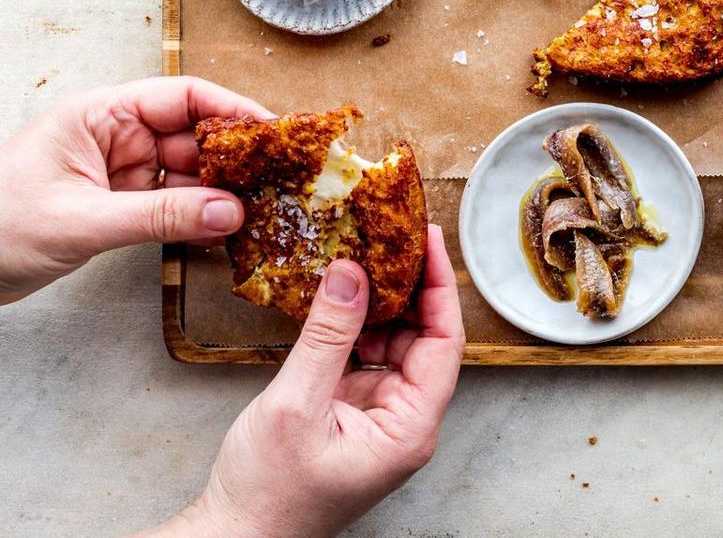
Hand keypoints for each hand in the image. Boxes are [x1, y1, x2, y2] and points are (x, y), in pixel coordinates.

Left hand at [0, 76, 271, 304]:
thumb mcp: (81, 221)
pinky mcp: (121, 206)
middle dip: (237, 160)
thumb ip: (159, 217)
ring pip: (191, 176)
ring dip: (224, 195)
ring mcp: (121, 173)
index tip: (275, 132)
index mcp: (101, 115)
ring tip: (265, 211)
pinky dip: (202, 219)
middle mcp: (117, 137)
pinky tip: (228, 231)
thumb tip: (229, 212)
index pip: (183, 97)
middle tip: (281, 180)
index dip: (233, 111)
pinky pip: (176, 206)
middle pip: (196, 138)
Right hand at [143, 225, 464, 537]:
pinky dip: (353, 326)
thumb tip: (351, 273)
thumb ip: (327, 337)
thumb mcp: (295, 404)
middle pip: (425, 338)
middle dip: (410, 288)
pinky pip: (365, 357)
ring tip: (363, 257)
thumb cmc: (267, 494)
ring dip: (379, 304)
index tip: (430, 241)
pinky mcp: (354, 412)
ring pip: (394, 344)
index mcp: (410, 427)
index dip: (441, 287)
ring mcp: (380, 416)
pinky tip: (338, 298)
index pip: (446, 342)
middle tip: (392, 238)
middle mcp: (405, 421)